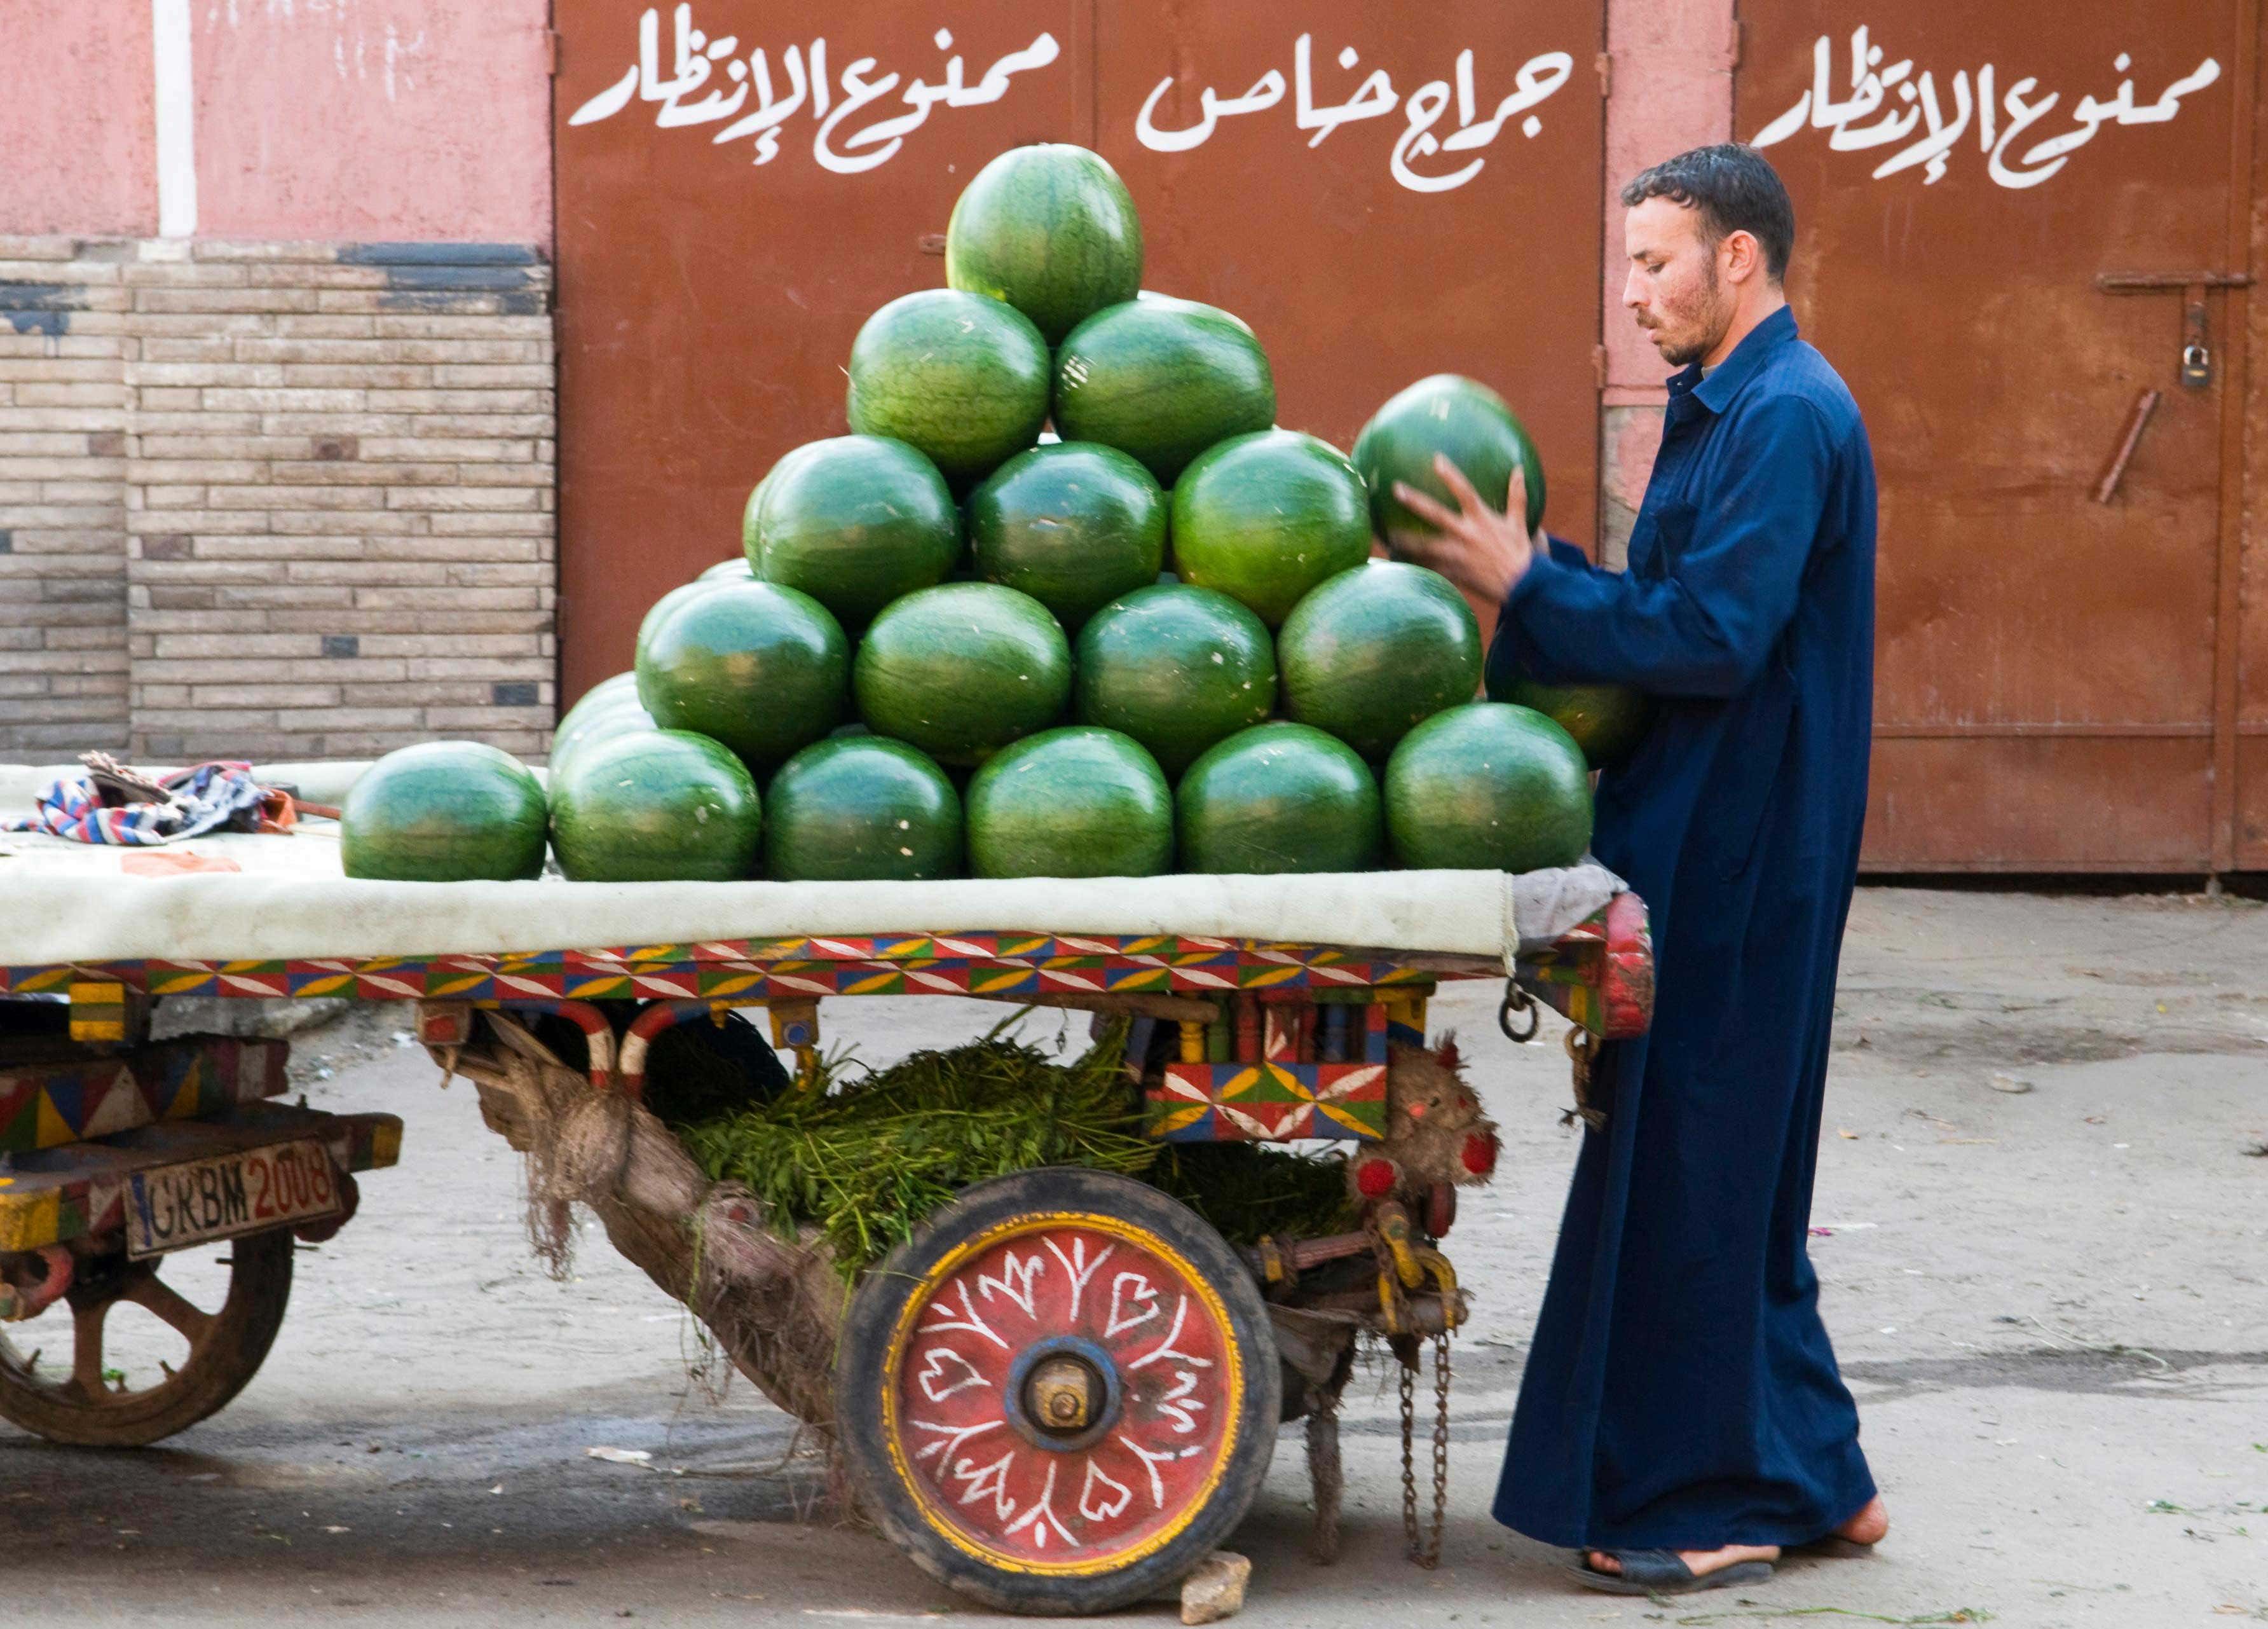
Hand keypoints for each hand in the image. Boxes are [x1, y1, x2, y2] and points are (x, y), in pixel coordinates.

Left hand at [1389, 456, 1537, 605]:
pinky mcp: (1454, 573)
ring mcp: (1458, 555)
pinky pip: (1431, 569)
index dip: (1451, 475)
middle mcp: (1466, 535)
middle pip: (1436, 514)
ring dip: (1405, 541)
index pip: (1464, 491)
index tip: (1436, 459)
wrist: (1523, 586)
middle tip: (1396, 489)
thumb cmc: (1519, 552)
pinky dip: (1416, 566)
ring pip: (1425, 546)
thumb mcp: (1519, 522)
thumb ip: (1517, 495)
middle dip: (1415, 502)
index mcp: (1481, 519)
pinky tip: (1400, 563)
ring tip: (1387, 536)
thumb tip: (1518, 469)